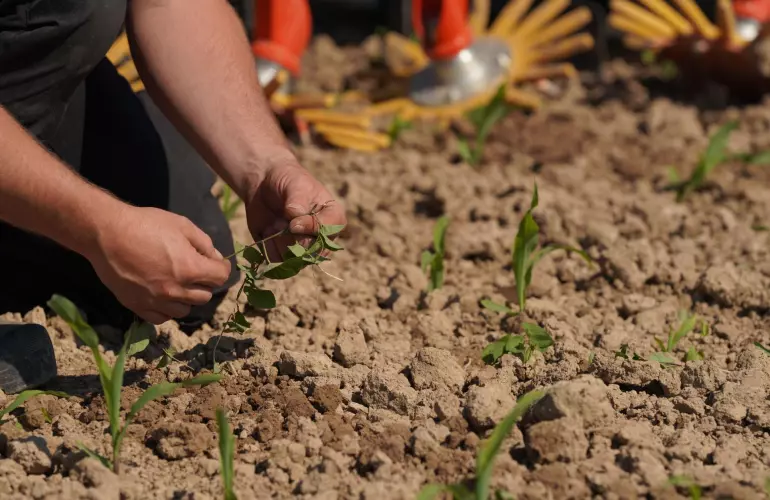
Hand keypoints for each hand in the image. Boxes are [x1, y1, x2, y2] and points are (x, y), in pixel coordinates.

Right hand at [86, 206, 231, 323]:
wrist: (107, 233)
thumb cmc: (145, 224)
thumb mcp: (182, 225)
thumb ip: (204, 244)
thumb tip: (216, 258)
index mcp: (190, 268)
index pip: (221, 277)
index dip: (221, 268)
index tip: (215, 262)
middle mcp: (175, 290)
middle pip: (205, 295)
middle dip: (204, 281)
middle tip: (194, 268)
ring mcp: (156, 301)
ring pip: (185, 309)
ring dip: (187, 297)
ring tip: (177, 282)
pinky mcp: (138, 306)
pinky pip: (162, 317)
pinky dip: (167, 309)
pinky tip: (162, 295)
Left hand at [244, 162, 346, 259]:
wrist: (264, 183)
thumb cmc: (287, 180)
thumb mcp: (296, 184)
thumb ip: (298, 201)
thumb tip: (295, 221)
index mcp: (333, 219)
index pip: (328, 233)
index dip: (309, 228)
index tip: (292, 218)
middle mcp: (322, 238)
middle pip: (311, 252)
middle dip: (290, 235)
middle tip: (281, 219)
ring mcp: (303, 249)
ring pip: (292, 259)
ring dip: (278, 240)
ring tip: (275, 222)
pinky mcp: (284, 255)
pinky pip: (276, 261)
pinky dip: (267, 246)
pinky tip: (268, 230)